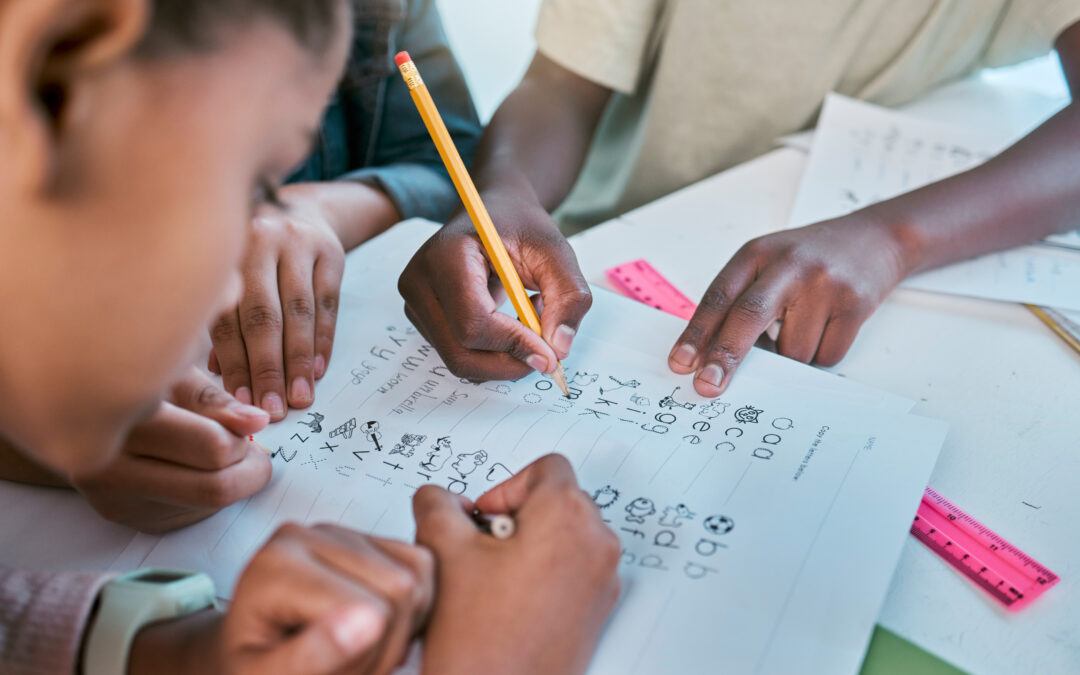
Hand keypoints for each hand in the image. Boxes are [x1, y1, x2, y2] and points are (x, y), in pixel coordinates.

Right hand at [68, 368, 272, 532]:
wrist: (76, 409)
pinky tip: (189, 468)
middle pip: (212, 489)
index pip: (212, 448)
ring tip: (217, 453)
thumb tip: (256, 422)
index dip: (243, 441)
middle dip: (248, 472)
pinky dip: (203, 496)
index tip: (251, 428)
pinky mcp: (118, 514)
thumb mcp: (175, 374)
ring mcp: (111, 496)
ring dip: (227, 483)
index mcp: (125, 417)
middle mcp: (108, 464)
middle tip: (254, 453)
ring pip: (202, 508)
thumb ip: (216, 401)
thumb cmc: (136, 382)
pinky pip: (183, 516)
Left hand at [127, 524, 434, 674]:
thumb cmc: (253, 666)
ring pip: (419, 573)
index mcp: (277, 564)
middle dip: (390, 643)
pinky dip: (415, 605)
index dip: (370, 658)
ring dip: (405, 626)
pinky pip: (422, 562)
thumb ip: (311, 656)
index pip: (372, 609)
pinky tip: (378, 627)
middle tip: (354, 669)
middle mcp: (307, 534)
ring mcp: (339, 531)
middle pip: (400, 586)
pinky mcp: (364, 536)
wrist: (246, 655)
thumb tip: (369, 620)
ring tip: (362, 649)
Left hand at [209, 184, 346, 420]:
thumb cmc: (253, 254)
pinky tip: (317, 370)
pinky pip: (327, 304)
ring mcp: (298, 243)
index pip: (227, 316)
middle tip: (272, 409)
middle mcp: (258, 240)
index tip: (239, 402)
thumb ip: (221, 316)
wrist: (302, 210)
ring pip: (298, 311)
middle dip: (266, 367)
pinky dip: (323, 340)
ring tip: (298, 397)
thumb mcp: (230, 273)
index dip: (233, 362)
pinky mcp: (331, 252)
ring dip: (297, 361)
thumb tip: (215, 374)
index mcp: (222, 251)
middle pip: (263, 315)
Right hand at [398, 190, 591, 381]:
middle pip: (461, 352)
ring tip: (530, 319)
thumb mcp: (555, 251)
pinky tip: (512, 323)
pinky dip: (494, 354)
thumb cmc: (521, 226)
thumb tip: (559, 349)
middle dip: (510, 362)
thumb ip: (568, 296)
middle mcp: (419, 282)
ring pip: (460, 361)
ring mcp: (415, 304)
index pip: (473, 322)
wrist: (493, 213)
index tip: (552, 355)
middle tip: (548, 348)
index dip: (515, 345)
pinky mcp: (424, 320)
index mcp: (445, 255)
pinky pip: (460, 355)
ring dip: (505, 357)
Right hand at [413, 454, 620, 674]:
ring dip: (528, 545)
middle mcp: (597, 545)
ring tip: (492, 580)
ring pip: (564, 535)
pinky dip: (543, 572)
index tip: (484, 519)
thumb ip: (438, 505)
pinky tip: (507, 601)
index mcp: (568, 518)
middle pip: (557, 500)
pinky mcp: (598, 610)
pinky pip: (573, 569)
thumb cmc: (479, 640)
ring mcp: (602, 581)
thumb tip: (441, 498)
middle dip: (516, 518)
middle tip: (482, 550)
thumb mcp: (442, 552)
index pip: (546, 467)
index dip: (506, 487)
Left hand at [668, 214, 909, 395]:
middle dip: (725, 356)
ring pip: (791, 351)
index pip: (718, 297)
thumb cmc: (810, 259)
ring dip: (790, 356)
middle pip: (748, 317)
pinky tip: (828, 327)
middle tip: (707, 386)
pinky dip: (819, 355)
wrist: (876, 238)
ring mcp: (823, 284)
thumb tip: (715, 359)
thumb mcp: (768, 264)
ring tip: (806, 323)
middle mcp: (788, 265)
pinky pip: (824, 356)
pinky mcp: (854, 304)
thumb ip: (741, 302)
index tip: (680, 363)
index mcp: (757, 253)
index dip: (696, 333)